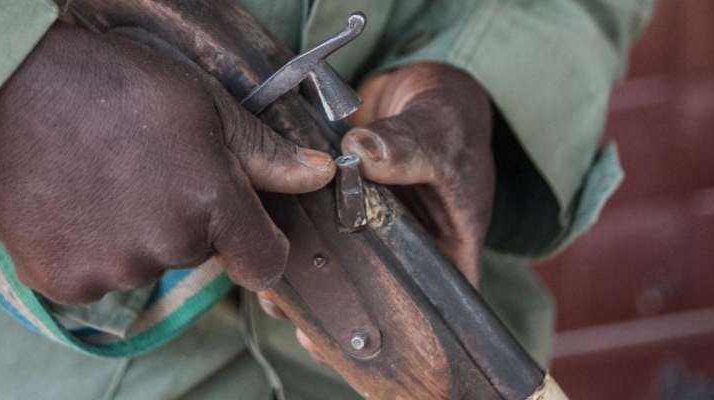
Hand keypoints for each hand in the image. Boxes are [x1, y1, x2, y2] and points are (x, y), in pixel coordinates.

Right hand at [0, 22, 335, 304]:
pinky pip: (95, 277)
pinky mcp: (64, 282)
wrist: (6, 89)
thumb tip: (317, 175)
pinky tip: (72, 202)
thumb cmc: (111, 86)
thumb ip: (264, 154)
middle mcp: (167, 246)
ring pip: (143, 264)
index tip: (238, 226)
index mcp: (211, 204)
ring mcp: (112, 269)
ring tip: (101, 179)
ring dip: (131, 235)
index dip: (256, 245)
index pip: (263, 264)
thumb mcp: (203, 105)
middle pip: (197, 254)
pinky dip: (88, 249)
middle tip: (146, 171)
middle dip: (183, 222)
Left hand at [259, 62, 494, 363]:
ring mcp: (367, 232)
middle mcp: (403, 250)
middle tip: (302, 322)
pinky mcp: (335, 208)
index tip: (356, 342)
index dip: (398, 330)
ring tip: (276, 293)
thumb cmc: (450, 119)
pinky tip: (263, 246)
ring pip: (338, 270)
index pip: (430, 306)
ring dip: (306, 283)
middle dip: (337, 314)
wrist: (418, 91)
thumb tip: (364, 152)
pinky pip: (313, 232)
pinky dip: (289, 241)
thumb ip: (409, 146)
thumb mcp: (440, 132)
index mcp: (445, 248)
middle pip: (374, 298)